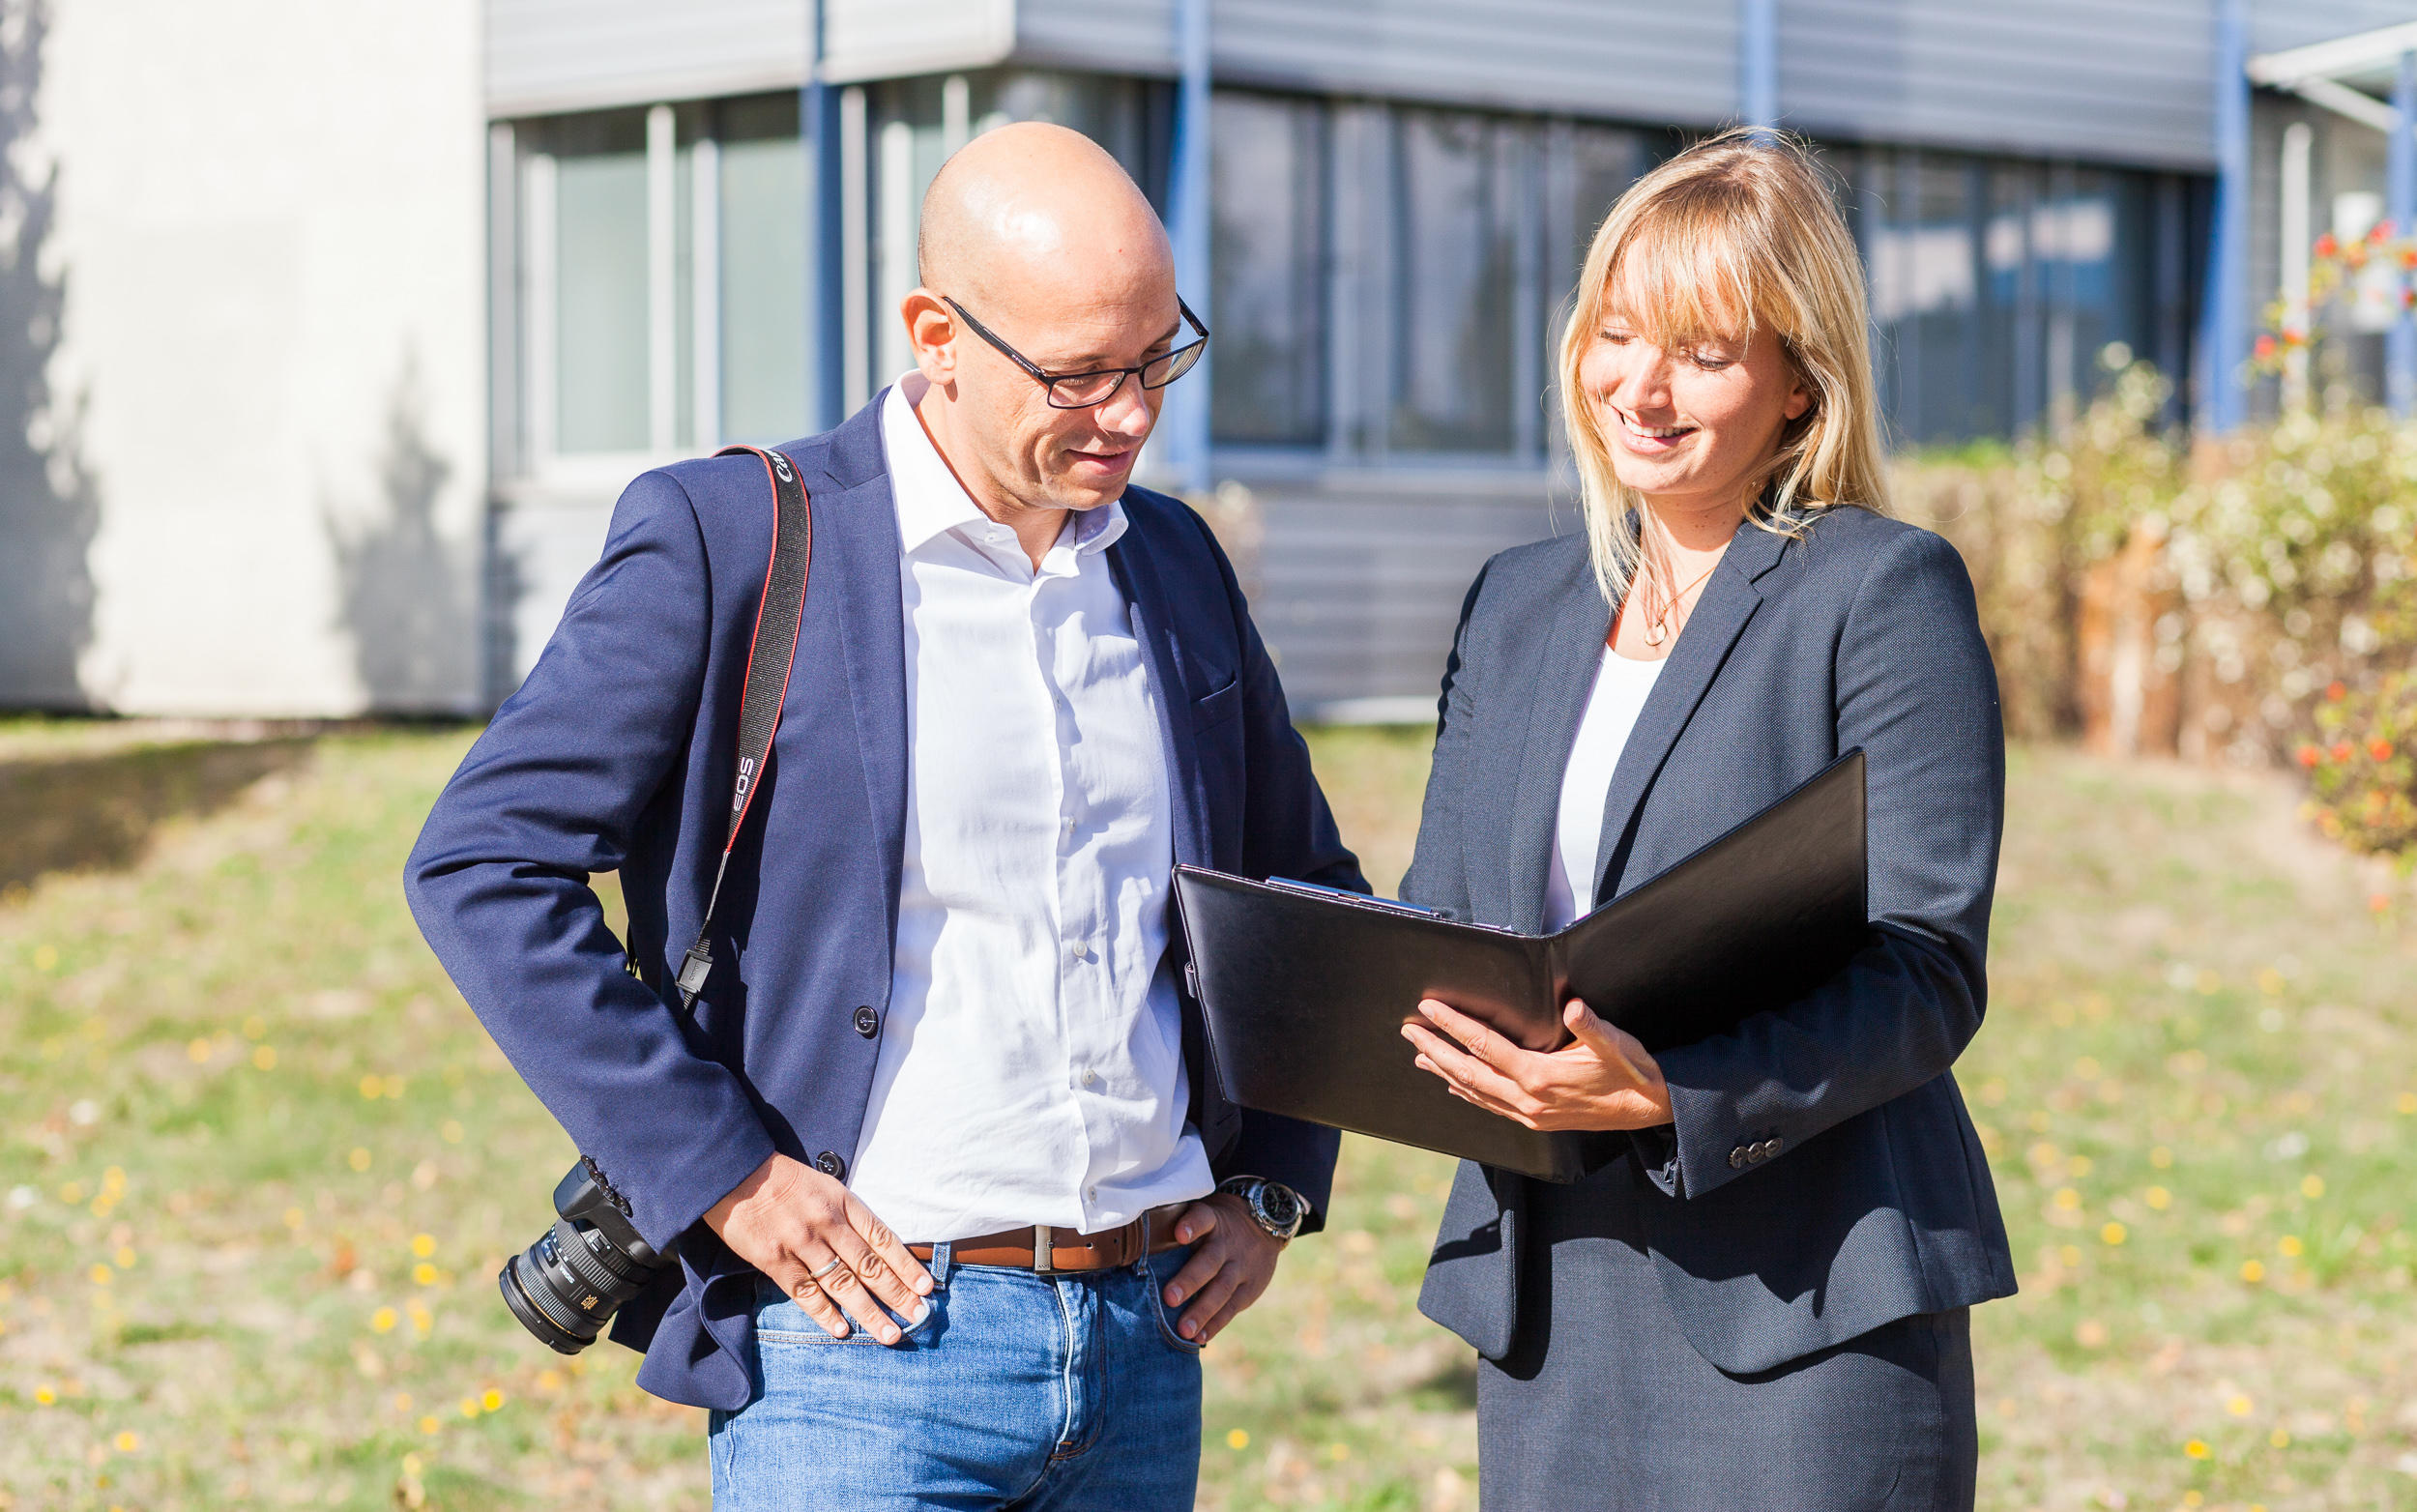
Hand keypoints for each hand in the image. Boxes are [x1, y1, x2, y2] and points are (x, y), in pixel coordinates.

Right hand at [703, 1152, 933, 1344]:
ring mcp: (801, 1243)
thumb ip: (847, 1216)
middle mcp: (828, 1224)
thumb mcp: (824, 1187)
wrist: (735, 1172)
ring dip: (869, 1312)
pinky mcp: (774, 1260)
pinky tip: (842, 1331)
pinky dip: (825, 1314)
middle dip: (897, 1294)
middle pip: (870, 1265)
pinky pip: (805, 1292)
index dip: (907, 1265)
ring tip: (889, 1334)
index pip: (883, 1238)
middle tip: (919, 1318)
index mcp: (843, 1203)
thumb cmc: (783, 1180)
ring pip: (843, 1284)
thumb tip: (876, 1250)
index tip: (927, 1288)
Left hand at [1159, 1193, 1284, 1345]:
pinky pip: (1232, 1307)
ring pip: (1222, 1288)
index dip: (1192, 1225)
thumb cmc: (1216, 1226)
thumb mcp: (1204, 1215)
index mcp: (1212, 1221)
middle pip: (1209, 1261)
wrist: (1264, 1225)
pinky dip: (1216, 1323)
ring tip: (1184, 1329)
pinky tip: (1200, 1336)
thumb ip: (1178, 1226)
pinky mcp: (1250, 1287)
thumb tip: (1133, 1245)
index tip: (1179, 1234)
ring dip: (1202, 1310)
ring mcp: (1240, 1266)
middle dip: (1190, 1280)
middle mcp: (1226, 1243)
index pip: (1203, 1218)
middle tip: (1169, 1298)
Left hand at [1402, 996, 1672, 1132]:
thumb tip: (1573, 1006)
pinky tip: (1455, 1086)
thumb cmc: (1634, 1072)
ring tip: (1420, 1056)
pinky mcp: (1537, 1120)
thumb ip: (1592, 1027)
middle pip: (1468, 1071)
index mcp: (1541, 1077)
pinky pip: (1491, 1106)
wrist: (1652, 1110)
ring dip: (1445, 1072)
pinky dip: (1468, 1093)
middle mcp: (1528, 1100)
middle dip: (1436, 1049)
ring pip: (1475, 1092)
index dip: (1454, 1025)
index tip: (1430, 1008)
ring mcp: (1530, 1114)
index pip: (1485, 1046)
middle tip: (1409, 1031)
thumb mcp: (1618, 1044)